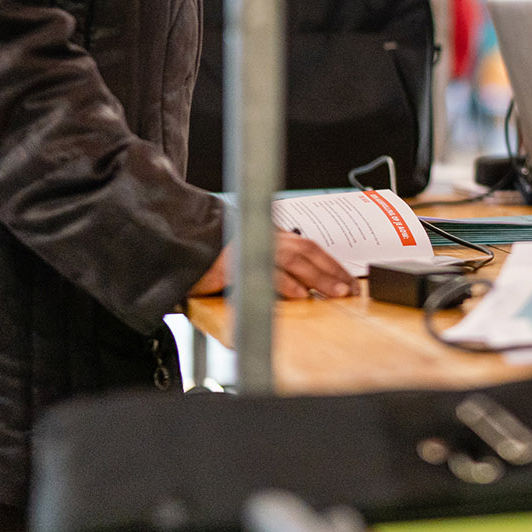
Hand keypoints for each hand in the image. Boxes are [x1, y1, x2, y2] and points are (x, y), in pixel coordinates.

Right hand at [189, 232, 354, 298]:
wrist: (179, 243)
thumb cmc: (214, 252)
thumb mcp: (249, 251)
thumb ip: (274, 264)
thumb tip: (302, 284)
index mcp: (269, 236)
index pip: (309, 247)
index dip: (331, 264)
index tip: (350, 280)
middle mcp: (262, 238)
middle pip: (306, 252)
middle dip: (332, 271)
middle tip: (352, 288)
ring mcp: (247, 249)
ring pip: (292, 261)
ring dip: (317, 277)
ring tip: (336, 292)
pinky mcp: (231, 265)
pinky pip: (263, 274)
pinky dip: (284, 285)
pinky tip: (299, 295)